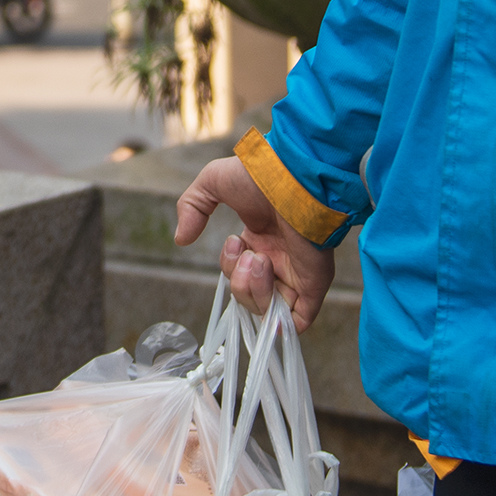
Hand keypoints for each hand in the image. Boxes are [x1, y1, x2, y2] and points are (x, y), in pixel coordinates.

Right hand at [173, 157, 338, 330]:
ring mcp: (297, 273)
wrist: (292, 176)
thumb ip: (192, 208)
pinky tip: (269, 297)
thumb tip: (181, 239)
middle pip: (250, 295)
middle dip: (239, 282)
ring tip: (259, 261)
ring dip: (254, 292)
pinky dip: (280, 321)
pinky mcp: (314, 284)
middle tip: (249, 255)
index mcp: (260, 239)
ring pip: (269, 311)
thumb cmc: (258, 174)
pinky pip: (298, 320)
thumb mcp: (212, 182)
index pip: (239, 272)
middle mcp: (279, 259)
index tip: (235, 242)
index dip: (229, 267)